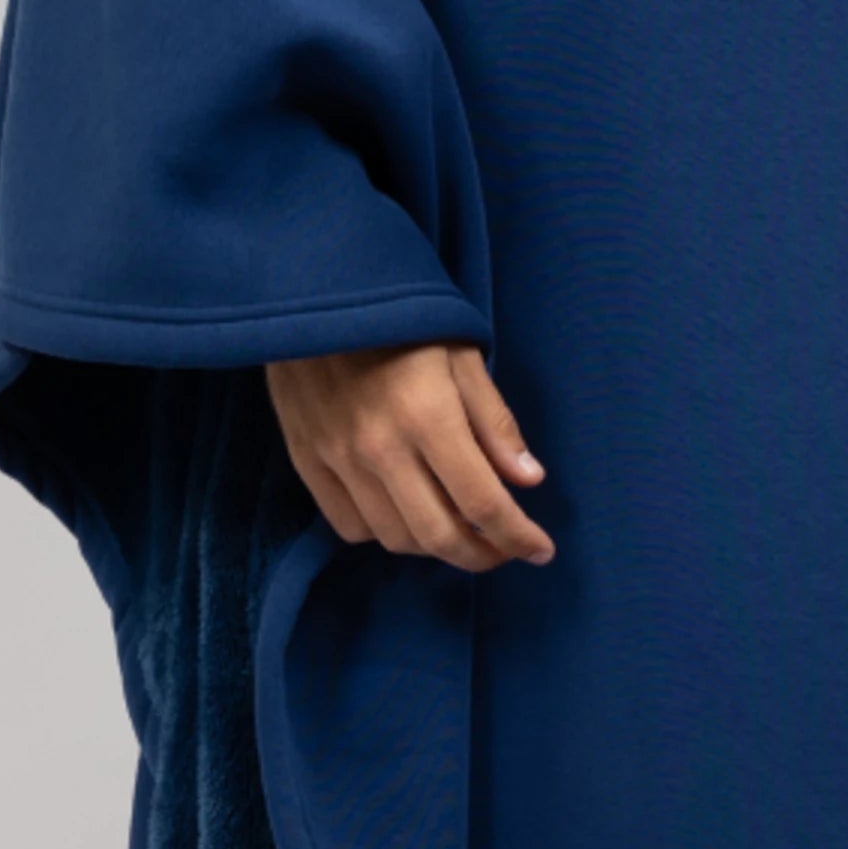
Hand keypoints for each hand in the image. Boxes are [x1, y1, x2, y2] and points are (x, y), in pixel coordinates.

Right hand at [265, 343, 555, 570]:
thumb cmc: (400, 318)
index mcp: (429, 417)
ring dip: (435, 547)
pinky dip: (385, 533)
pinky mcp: (307, 461)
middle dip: (482, 556)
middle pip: (438, 535)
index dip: (518, 536)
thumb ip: (494, 422)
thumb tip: (528, 481)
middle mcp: (381, 449)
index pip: (483, 503)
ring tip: (459, 532)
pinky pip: (350, 525)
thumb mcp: (461, 354)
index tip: (540, 550)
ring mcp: (338, 460)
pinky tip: (405, 514)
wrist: (314, 292)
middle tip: (503, 550)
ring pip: (394, 538)